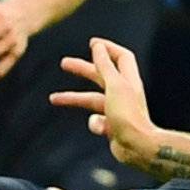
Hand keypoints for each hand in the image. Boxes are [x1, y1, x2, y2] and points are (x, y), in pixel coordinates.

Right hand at [50, 38, 158, 168]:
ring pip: (91, 100)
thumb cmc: (128, 114)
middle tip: (64, 63)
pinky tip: (102, 129)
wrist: (136, 146)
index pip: (121, 57)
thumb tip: (97, 46)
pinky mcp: (112, 125)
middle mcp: (124, 92)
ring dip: (73, 98)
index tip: (92, 43)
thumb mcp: (114, 85)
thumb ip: (104, 65)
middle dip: (82, 69)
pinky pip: (96, 121)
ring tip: (53, 98)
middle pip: (101, 75)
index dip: (107, 48)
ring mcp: (117, 109)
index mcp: (128, 79)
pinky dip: (95, 124)